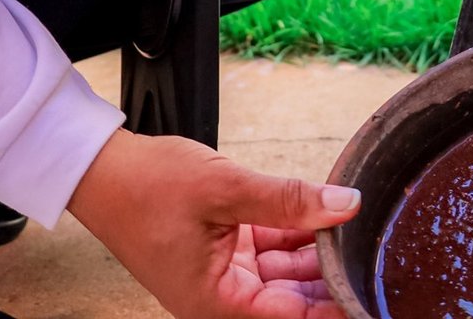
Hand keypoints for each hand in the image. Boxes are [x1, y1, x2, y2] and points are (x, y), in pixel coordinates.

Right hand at [68, 129, 360, 318]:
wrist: (101, 169)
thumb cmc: (146, 186)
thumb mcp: (225, 188)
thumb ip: (288, 200)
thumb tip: (346, 205)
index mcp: (216, 301)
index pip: (293, 315)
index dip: (335, 303)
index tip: (369, 289)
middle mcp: (221, 297)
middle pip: (293, 298)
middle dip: (329, 274)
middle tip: (370, 248)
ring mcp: (222, 274)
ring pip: (285, 272)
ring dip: (314, 250)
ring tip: (352, 224)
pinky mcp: (221, 250)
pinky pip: (269, 250)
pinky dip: (292, 232)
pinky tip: (323, 212)